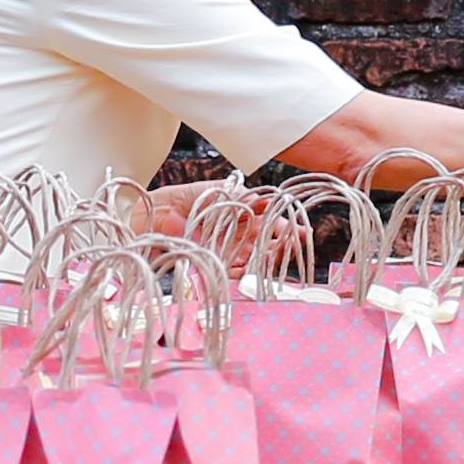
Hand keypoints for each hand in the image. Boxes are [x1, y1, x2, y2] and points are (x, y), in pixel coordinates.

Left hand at [143, 183, 306, 274]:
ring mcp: (231, 250)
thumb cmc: (190, 197)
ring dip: (268, 260)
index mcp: (247, 215)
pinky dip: (246, 273)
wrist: (161, 212)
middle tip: (290, 245)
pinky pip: (237, 272)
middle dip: (283, 246)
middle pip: (270, 245)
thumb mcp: (220, 190)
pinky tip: (252, 268)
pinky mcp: (217, 262)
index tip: (302, 231)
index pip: (273, 224)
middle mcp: (242, 235)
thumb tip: (264, 198)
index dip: (288, 228)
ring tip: (275, 256)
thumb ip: (243, 196)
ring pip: (257, 260)